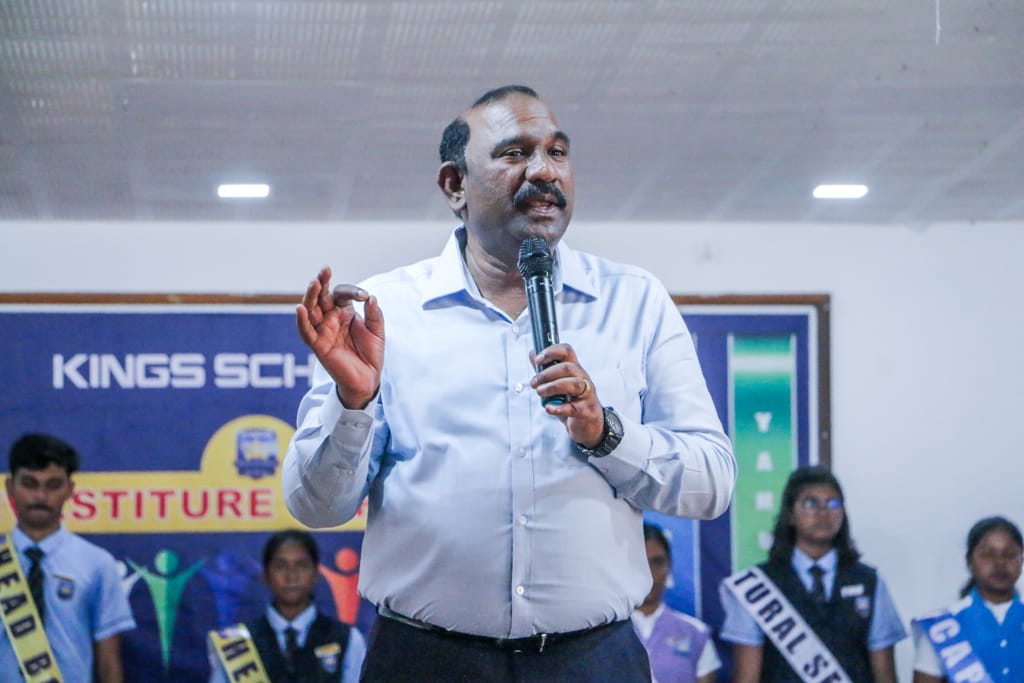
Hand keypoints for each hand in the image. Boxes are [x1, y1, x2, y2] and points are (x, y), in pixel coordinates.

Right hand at [296, 267, 384, 408]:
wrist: (368, 379)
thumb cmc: (370, 354)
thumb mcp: (377, 332)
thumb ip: (375, 315)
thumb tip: (371, 297)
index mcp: (344, 313)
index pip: (342, 294)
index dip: (352, 292)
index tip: (364, 297)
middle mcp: (331, 319)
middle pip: (321, 297)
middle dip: (322, 283)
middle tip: (324, 270)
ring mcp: (323, 331)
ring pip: (311, 311)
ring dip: (310, 297)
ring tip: (314, 283)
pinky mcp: (318, 345)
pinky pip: (307, 332)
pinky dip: (302, 321)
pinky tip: (300, 308)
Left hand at [529, 344, 604, 446]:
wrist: (587, 425)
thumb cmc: (572, 402)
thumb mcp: (558, 384)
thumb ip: (545, 370)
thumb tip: (533, 353)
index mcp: (575, 370)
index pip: (567, 352)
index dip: (552, 352)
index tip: (538, 359)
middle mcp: (583, 379)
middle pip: (569, 367)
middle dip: (547, 374)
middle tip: (534, 383)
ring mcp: (587, 395)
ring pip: (574, 384)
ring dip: (553, 387)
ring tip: (540, 393)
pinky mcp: (586, 411)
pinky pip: (574, 407)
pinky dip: (559, 407)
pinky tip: (549, 408)